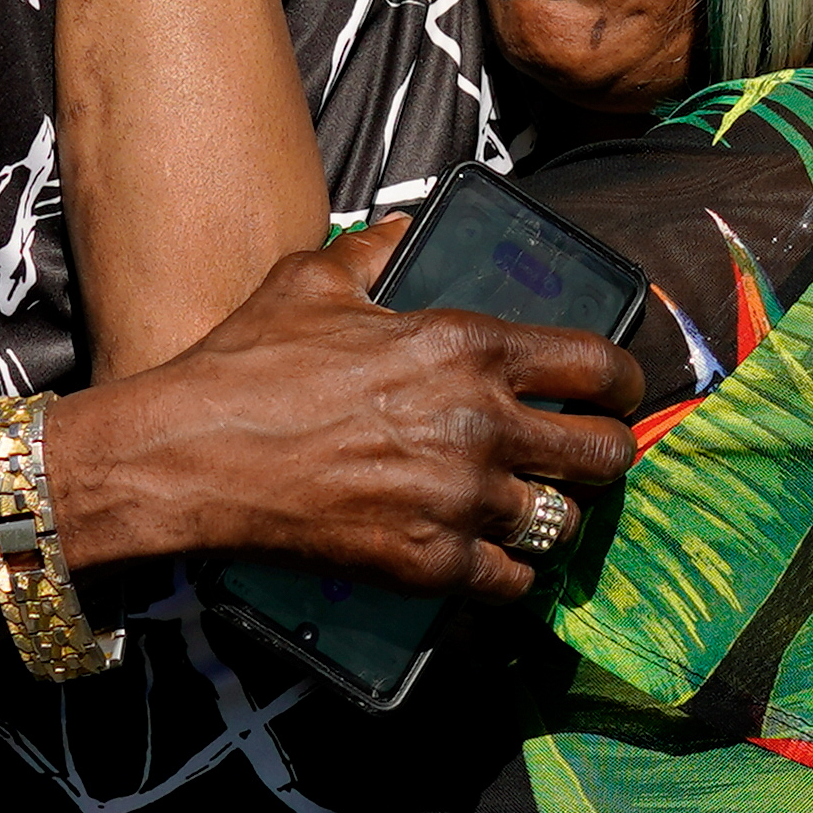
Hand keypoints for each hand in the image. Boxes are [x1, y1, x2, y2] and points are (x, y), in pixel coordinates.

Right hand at [64, 221, 649, 602]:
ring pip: (563, 520)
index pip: (598, 365)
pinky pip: (513, 582)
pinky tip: (495, 561)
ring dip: (554, 515)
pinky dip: (511, 575)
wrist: (187, 456)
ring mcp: (459, 498)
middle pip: (604, 452)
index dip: (624, 382)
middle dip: (605, 454)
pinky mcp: (428, 562)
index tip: (620, 393)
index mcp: (467, 346)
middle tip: (585, 457)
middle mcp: (480, 422)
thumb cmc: (246, 366)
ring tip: (535, 508)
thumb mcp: (312, 281)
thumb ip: (374, 252)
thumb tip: (404, 231)